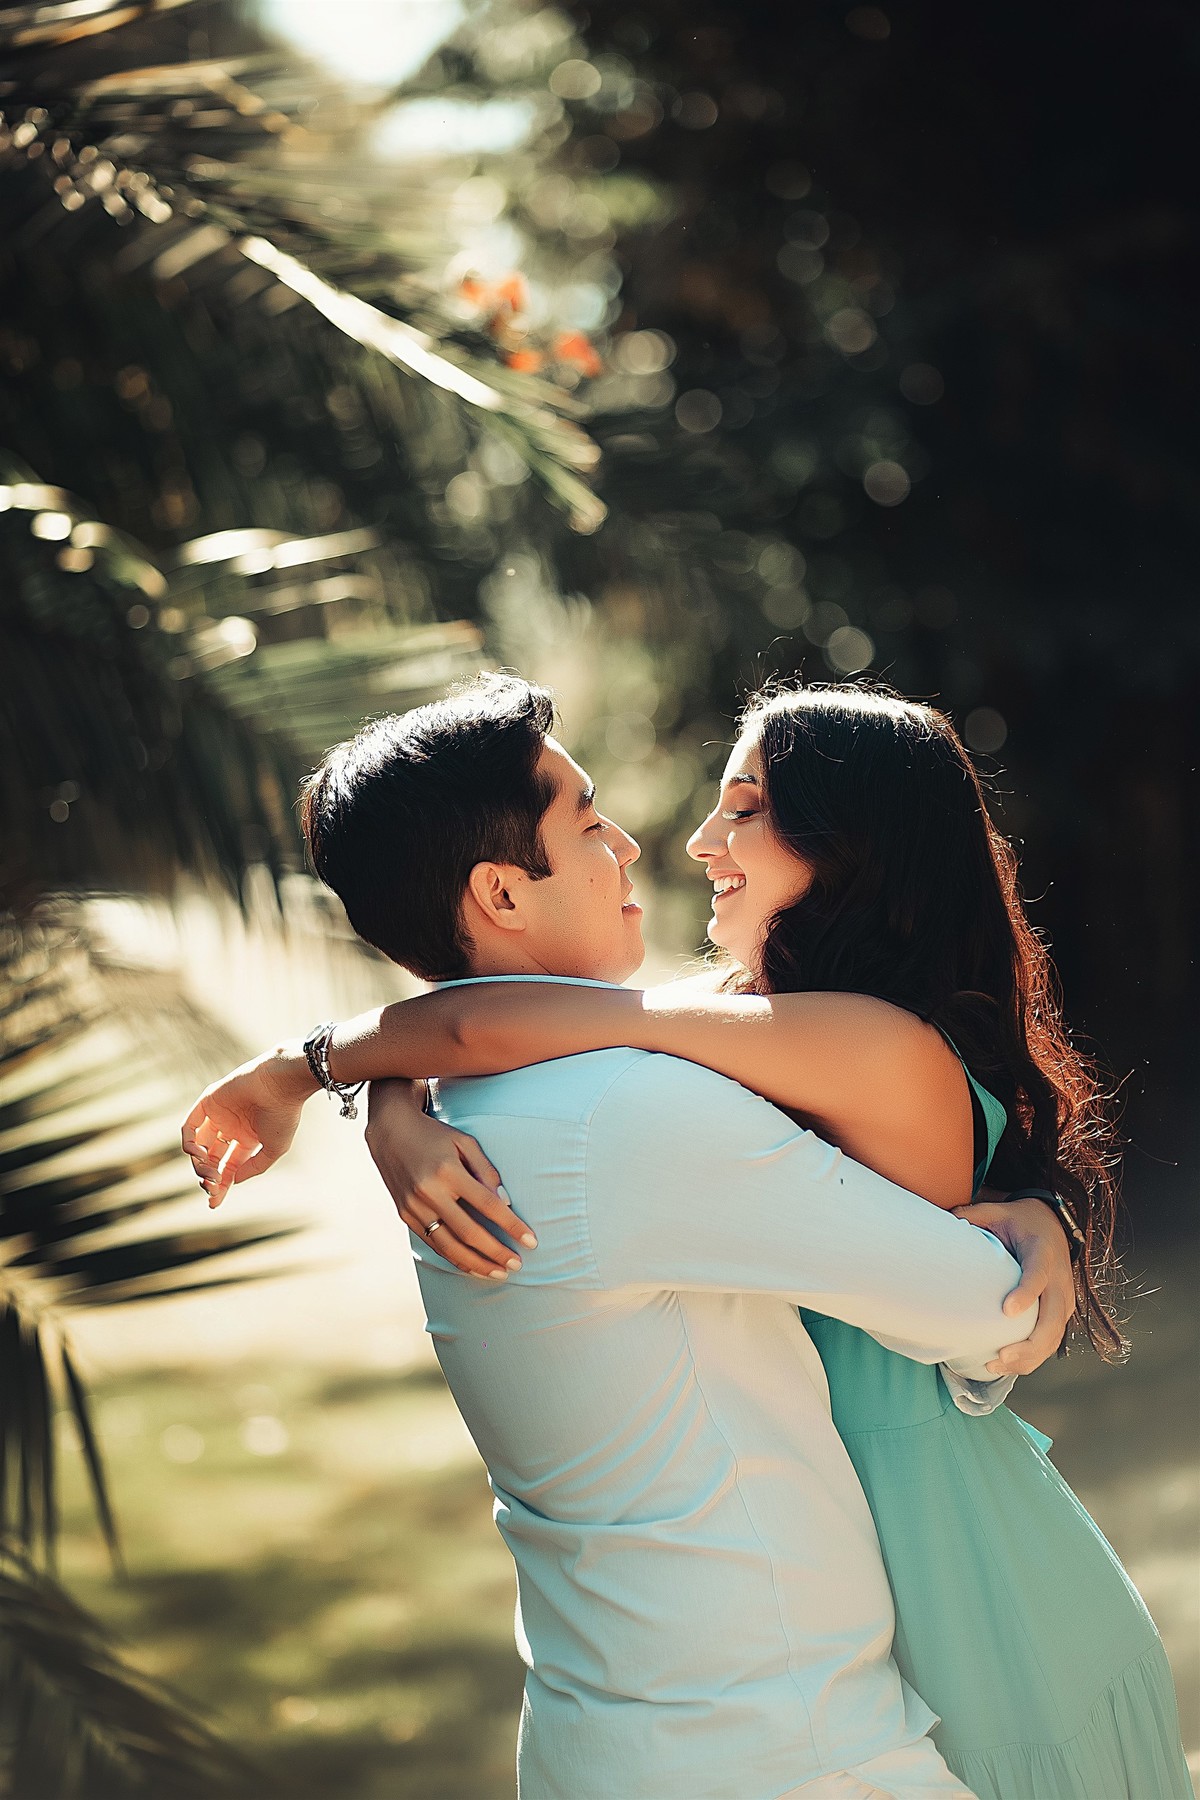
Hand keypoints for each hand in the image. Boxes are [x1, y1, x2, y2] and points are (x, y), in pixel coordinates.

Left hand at [181, 1045, 314, 1205]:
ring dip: (199, 1163)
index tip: (214, 1205)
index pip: (228, 1167)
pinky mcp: (208, 1102)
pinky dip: (188, 1142)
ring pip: (198, 1145)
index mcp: (247, 1139)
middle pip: (211, 1159)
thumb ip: (253, 1167)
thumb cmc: (283, 1116)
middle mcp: (231, 1127)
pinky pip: (189, 1126)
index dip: (221, 1186)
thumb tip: (232, 1181)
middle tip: (212, 1187)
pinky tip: (198, 1154)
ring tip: (209, 1172)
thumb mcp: (274, 1150)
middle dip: (209, 1177)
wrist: (282, 1084)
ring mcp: (218, 1115)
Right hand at [365, 1079, 536, 1279]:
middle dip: (496, 1252)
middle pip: (469, 1232)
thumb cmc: (434, 1135)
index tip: (531, 1241)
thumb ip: (487, 1171)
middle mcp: (429, 1192)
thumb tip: (507, 1203)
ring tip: (498, 1273)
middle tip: (517, 1264)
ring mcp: (414, 1207)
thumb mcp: (464, 1142)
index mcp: (448, 1171)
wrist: (390, 1131)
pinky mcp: (405, 1216)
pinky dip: (454, 1258)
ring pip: (449, 1246)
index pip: (488, 1205)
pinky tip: (472, 1265)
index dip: (511, 1226)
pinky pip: (433, 1244)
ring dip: (476, 1264)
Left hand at [953, 1191, 1075, 1375]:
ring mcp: (1064, 1299)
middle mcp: (1059, 1279)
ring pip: (1054, 1337)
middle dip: (1029, 1344)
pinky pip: (1052, 1341)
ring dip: (1029, 1357)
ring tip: (996, 1366)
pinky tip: (1007, 1365)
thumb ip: (973, 1216)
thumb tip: (945, 1222)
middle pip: (1052, 1319)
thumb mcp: (998, 1212)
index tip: (1007, 1311)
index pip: (1038, 1275)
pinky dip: (1033, 1357)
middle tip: (1000, 1357)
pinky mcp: (1062, 1312)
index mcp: (1042, 1252)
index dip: (1025, 1293)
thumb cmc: (1021, 1221)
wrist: (1052, 1224)